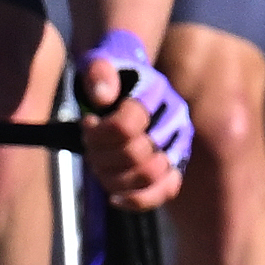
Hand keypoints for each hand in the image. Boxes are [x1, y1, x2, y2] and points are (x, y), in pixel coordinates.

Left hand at [75, 32, 192, 207]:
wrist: (127, 85)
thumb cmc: (109, 77)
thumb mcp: (98, 64)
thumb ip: (98, 73)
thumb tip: (101, 97)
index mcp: (157, 94)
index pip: (124, 127)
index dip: (98, 133)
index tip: (87, 122)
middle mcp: (173, 121)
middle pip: (134, 155)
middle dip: (102, 155)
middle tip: (90, 145)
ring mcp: (176, 145)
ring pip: (146, 177)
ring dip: (112, 176)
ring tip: (98, 162)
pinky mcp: (174, 166)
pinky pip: (163, 192)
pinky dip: (137, 200)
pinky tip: (114, 198)